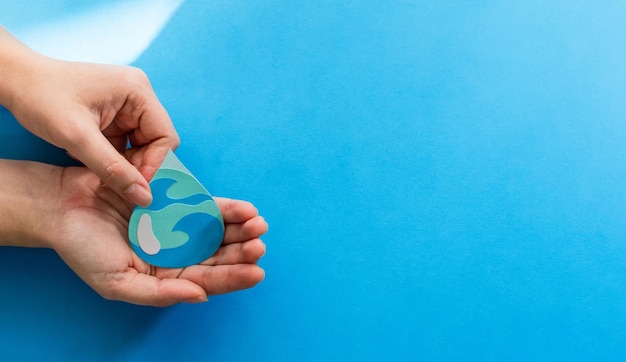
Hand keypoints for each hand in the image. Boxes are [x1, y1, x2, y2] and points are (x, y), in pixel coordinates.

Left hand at [0, 27, 178, 206]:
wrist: (15, 81)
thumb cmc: (42, 98)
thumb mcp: (78, 138)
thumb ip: (113, 169)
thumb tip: (144, 197)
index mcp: (138, 91)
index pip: (165, 136)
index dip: (155, 165)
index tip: (137, 189)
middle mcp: (138, 96)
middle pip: (155, 143)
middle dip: (139, 166)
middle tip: (119, 186)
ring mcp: (127, 105)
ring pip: (140, 147)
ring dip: (125, 164)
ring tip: (103, 174)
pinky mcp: (114, 115)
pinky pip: (125, 144)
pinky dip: (114, 159)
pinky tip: (95, 164)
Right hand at [50, 166, 266, 305]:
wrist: (62, 206)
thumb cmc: (84, 249)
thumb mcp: (117, 282)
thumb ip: (159, 294)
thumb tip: (200, 297)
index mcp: (166, 277)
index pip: (206, 280)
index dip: (233, 278)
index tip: (256, 272)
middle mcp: (176, 252)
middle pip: (217, 255)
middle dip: (242, 252)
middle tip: (259, 245)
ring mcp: (177, 225)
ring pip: (217, 230)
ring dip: (240, 229)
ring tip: (258, 225)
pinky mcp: (174, 200)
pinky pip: (205, 206)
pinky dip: (225, 208)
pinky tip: (243, 209)